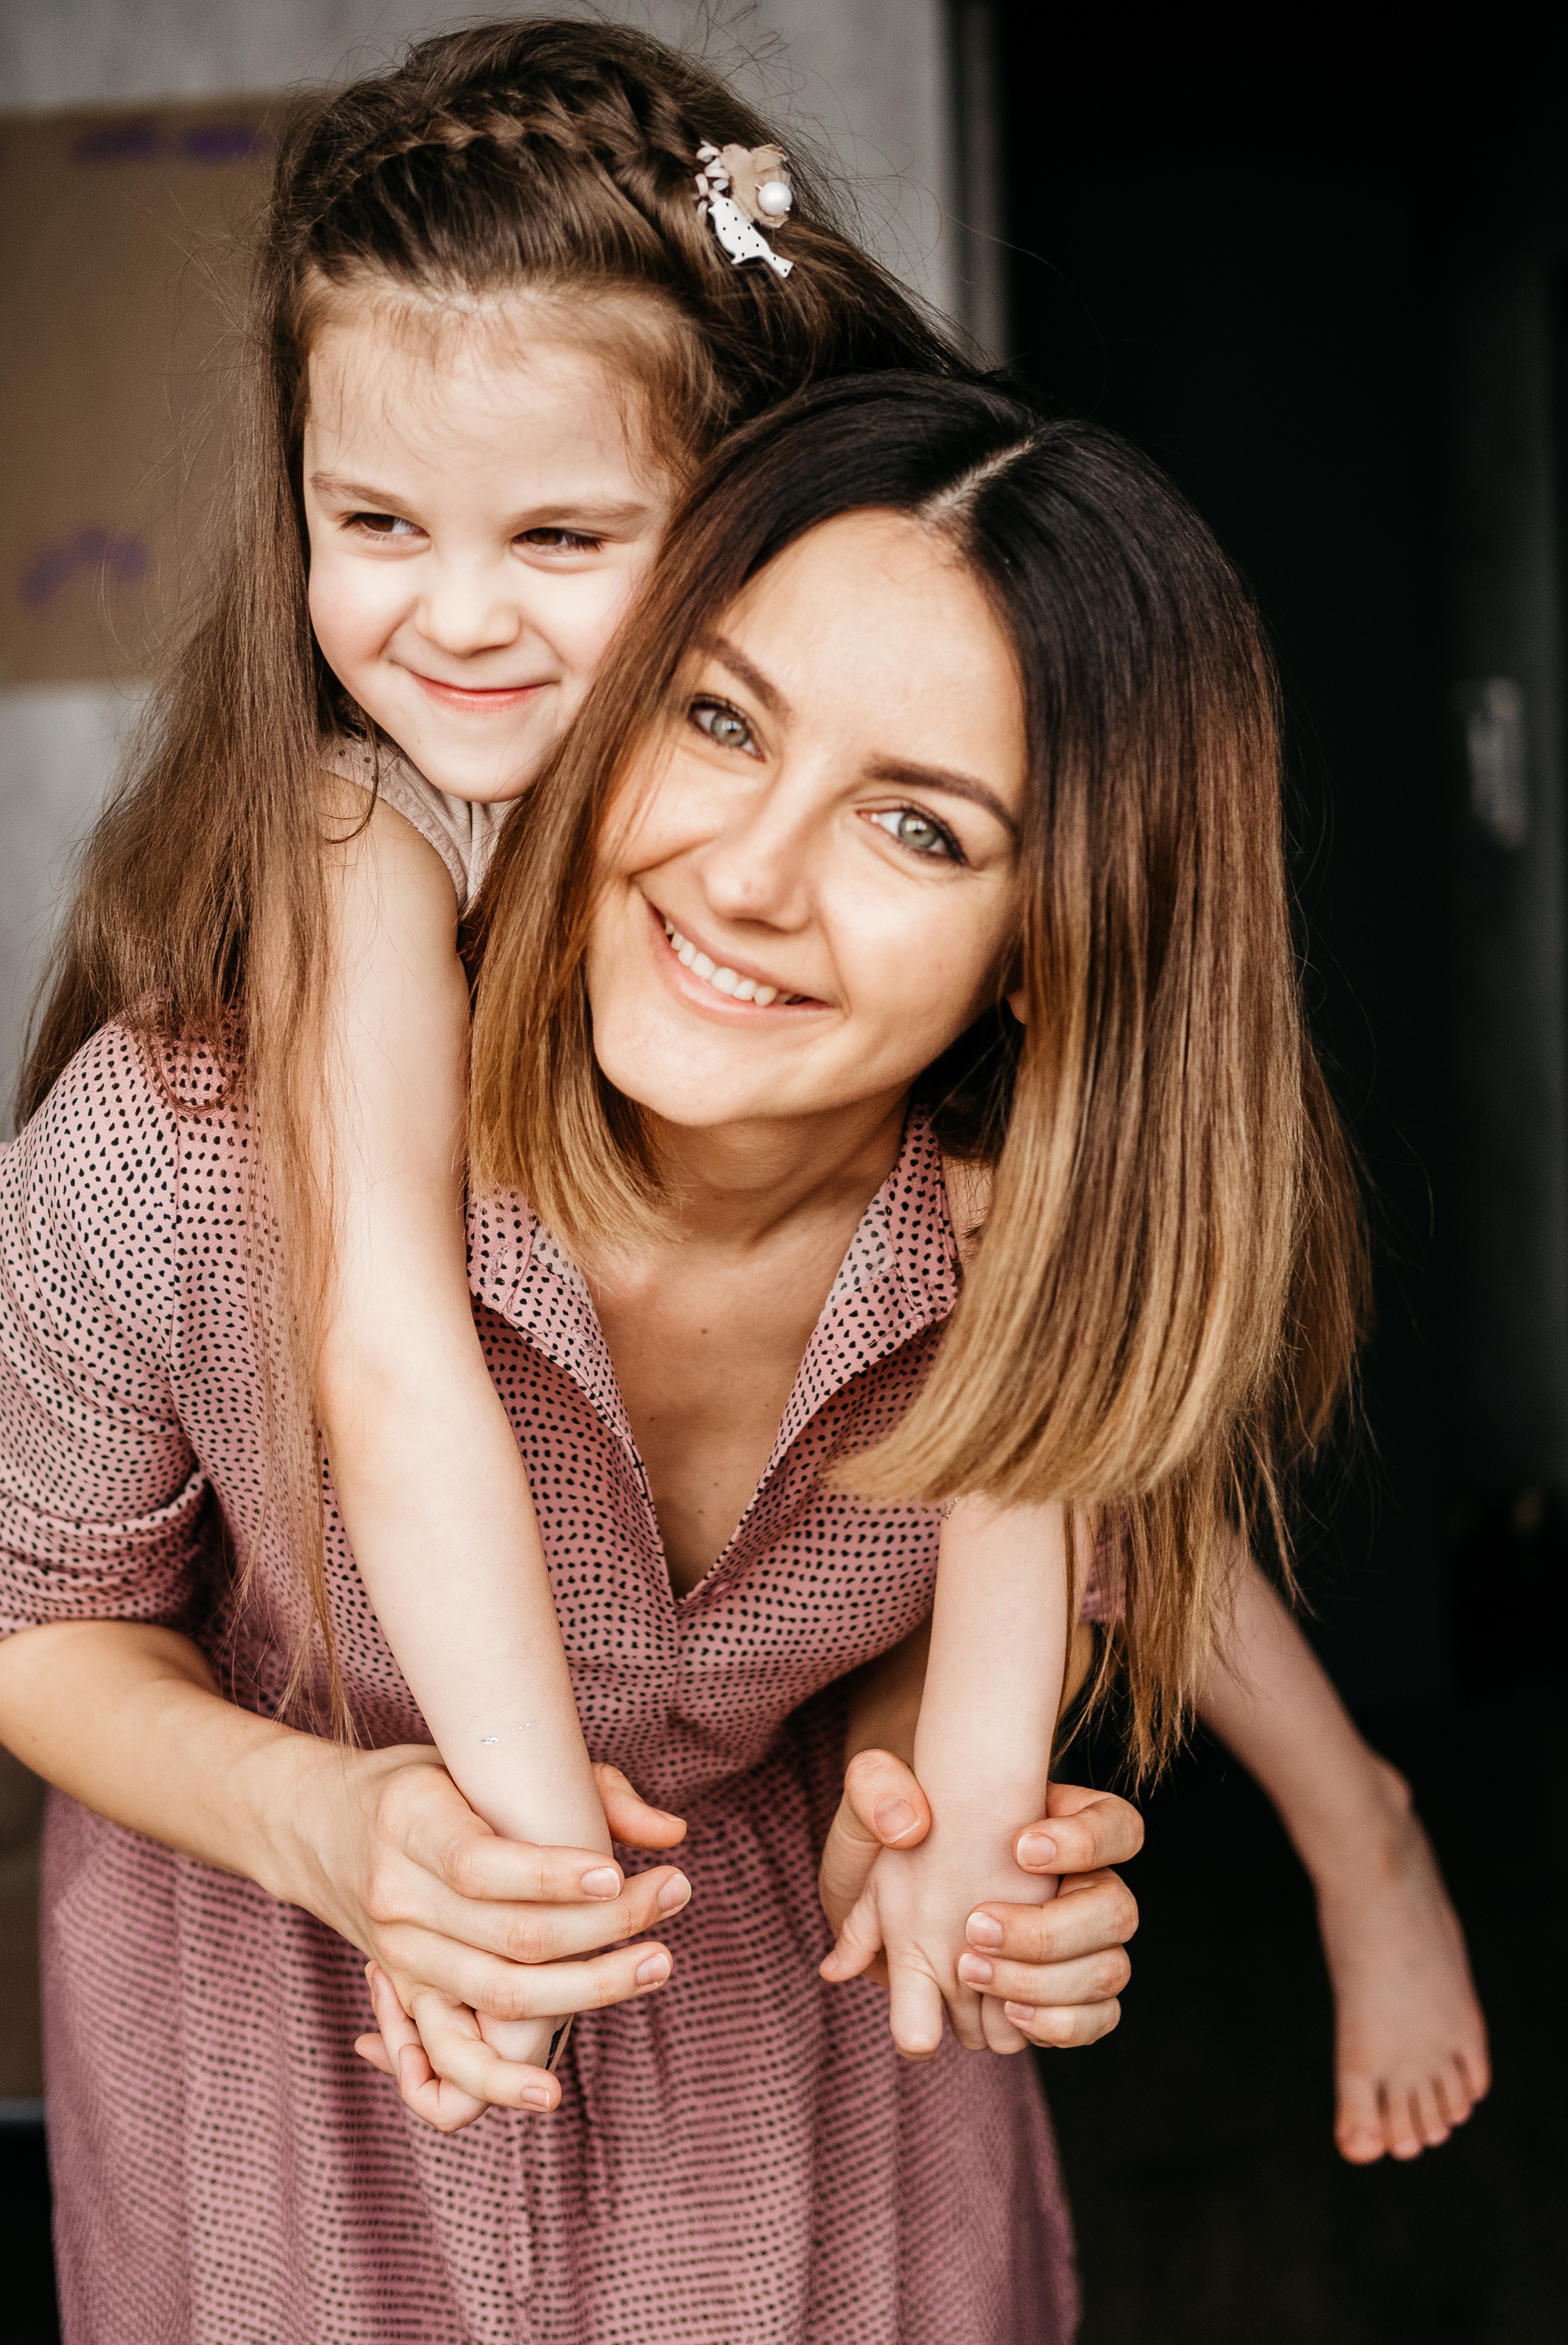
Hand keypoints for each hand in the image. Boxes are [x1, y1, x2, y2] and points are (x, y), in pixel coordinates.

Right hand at [299, 1753, 686, 2131]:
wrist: (318, 1827)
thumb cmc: (424, 1783)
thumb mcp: (476, 1757)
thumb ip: (580, 1786)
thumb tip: (672, 1831)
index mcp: (410, 1821)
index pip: (479, 1865)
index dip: (551, 1876)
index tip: (617, 1871)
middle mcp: (397, 1895)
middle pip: (507, 1938)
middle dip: (603, 1927)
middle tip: (674, 1897)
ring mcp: (398, 1955)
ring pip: (495, 1997)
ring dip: (586, 1991)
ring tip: (656, 1965)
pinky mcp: (406, 1995)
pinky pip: (443, 2060)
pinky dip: (492, 2084)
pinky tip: (551, 2091)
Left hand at [818, 1752, 1139, 2053]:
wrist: (892, 1906)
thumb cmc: (894, 1847)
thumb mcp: (877, 1809)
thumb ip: (876, 1794)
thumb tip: (902, 1823)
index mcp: (1064, 1823)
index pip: (1117, 1826)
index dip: (1083, 1841)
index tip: (1018, 1847)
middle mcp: (1087, 1887)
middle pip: (1117, 1911)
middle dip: (1046, 1931)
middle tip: (973, 1927)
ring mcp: (1086, 1946)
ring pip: (1108, 1972)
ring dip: (1041, 1982)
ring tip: (973, 1973)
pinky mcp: (1071, 1999)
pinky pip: (1098, 2020)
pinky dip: (1058, 2024)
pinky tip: (1008, 2014)